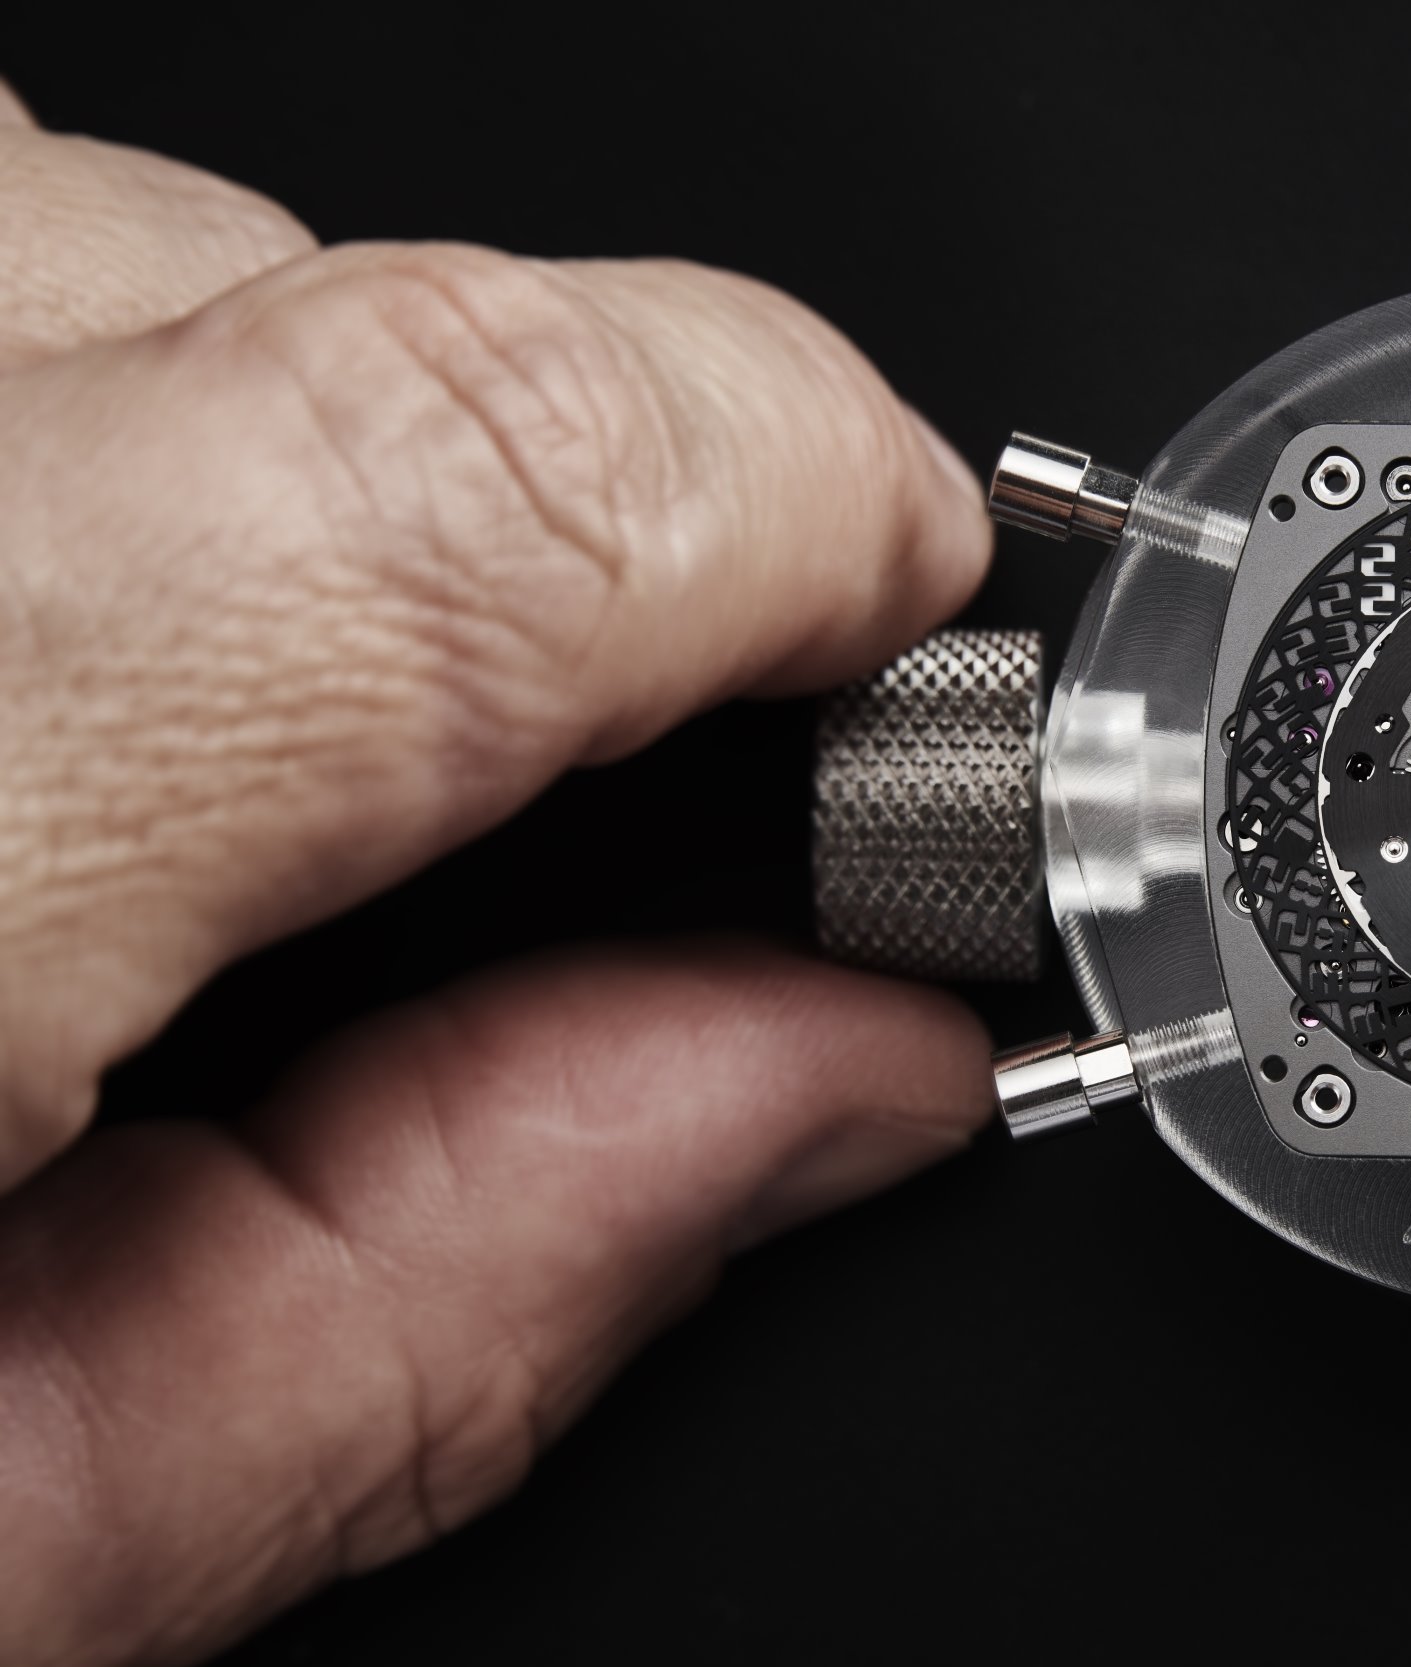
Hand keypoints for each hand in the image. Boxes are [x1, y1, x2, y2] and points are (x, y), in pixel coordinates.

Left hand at [0, 76, 992, 1666]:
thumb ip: (466, 1281)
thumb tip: (835, 1078)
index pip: (522, 453)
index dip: (829, 521)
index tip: (923, 642)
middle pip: (366, 308)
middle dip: (536, 558)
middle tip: (475, 840)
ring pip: (143, 244)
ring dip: (263, 474)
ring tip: (130, 782)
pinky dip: (75, 426)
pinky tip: (25, 659)